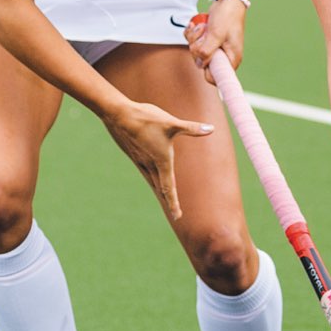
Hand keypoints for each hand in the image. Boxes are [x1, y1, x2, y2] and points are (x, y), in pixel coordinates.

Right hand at [100, 98, 212, 219]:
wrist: (119, 115)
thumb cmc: (146, 119)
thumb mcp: (172, 123)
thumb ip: (192, 128)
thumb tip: (212, 129)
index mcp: (161, 160)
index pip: (169, 187)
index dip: (173, 202)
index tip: (177, 216)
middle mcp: (150, 164)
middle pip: (161, 188)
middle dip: (169, 201)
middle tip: (175, 215)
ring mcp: (141, 160)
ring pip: (152, 180)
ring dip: (159, 191)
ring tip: (165, 200)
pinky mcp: (135, 154)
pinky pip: (145, 171)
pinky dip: (151, 179)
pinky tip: (152, 177)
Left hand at [186, 0, 246, 81]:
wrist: (228, 0)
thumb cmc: (227, 16)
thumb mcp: (216, 34)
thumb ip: (206, 52)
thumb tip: (200, 64)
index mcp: (231, 59)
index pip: (216, 77)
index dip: (206, 69)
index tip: (203, 54)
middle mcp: (223, 56)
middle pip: (201, 63)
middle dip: (197, 48)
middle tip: (203, 34)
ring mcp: (215, 48)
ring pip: (196, 52)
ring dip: (194, 38)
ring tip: (202, 27)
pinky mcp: (208, 41)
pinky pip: (194, 43)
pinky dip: (192, 34)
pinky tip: (196, 25)